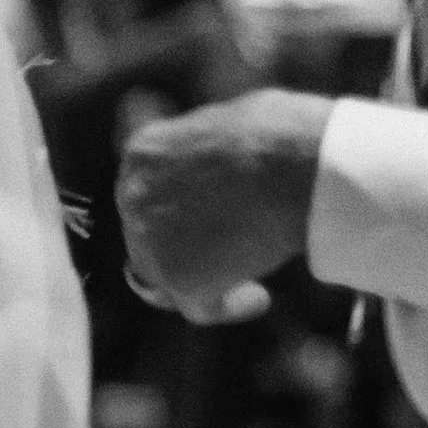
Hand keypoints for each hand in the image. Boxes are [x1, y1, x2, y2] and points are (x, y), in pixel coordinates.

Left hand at [118, 91, 330, 320]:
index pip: (148, 190)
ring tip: (253, 281)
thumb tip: (220, 159)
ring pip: (167, 275)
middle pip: (150, 234)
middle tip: (230, 249)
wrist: (295, 165)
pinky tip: (260, 299)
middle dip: (185, 243)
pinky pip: (198, 307)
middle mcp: (132, 195)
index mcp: (144, 151)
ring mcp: (147, 240)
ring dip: (206, 278)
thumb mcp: (230, 120)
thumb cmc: (281, 135)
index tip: (211, 211)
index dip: (176, 205)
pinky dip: (227, 307)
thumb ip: (207, 147)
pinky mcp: (175, 279)